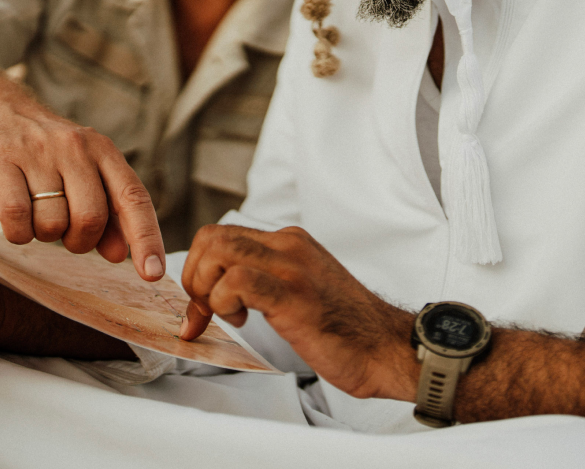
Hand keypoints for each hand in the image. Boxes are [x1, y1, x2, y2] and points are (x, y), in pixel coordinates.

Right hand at [0, 99, 165, 280]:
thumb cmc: (45, 155)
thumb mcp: (82, 174)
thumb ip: (106, 214)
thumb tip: (118, 254)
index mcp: (102, 150)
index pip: (133, 197)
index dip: (146, 238)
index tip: (152, 273)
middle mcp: (74, 146)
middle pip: (90, 218)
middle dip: (79, 241)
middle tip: (64, 232)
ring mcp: (36, 152)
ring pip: (52, 224)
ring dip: (43, 233)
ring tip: (35, 211)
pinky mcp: (0, 161)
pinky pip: (16, 218)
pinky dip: (17, 232)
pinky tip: (15, 217)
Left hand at [179, 225, 415, 400]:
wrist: (390, 349)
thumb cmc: (347, 331)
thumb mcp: (299, 292)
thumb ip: (264, 283)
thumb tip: (218, 294)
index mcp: (288, 242)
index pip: (222, 235)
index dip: (199, 268)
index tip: (202, 304)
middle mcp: (288, 245)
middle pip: (212, 237)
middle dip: (194, 276)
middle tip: (206, 311)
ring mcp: (292, 266)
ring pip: (218, 251)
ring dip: (207, 289)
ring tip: (227, 316)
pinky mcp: (294, 295)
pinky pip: (238, 281)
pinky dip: (224, 302)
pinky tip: (242, 321)